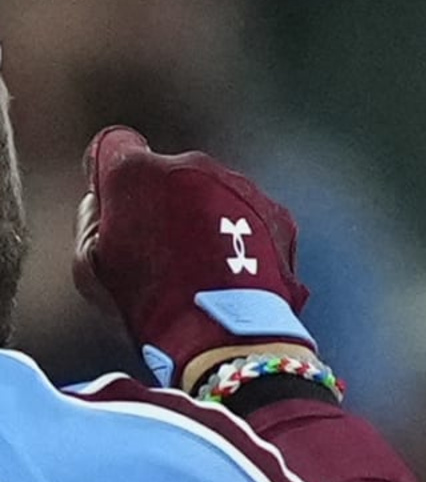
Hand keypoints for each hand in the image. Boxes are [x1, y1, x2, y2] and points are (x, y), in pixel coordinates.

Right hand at [73, 127, 314, 389]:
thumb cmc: (147, 303)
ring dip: (210, 218)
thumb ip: (94, 218)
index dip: (116, 177)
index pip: (116, 147)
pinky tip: (238, 272)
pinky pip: (254, 217)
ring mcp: (240, 186)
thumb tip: (104, 200)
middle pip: (172, 173)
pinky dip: (248, 237)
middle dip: (168, 200)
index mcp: (135, 168)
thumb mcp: (91, 265)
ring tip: (207, 268)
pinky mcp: (278, 213)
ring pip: (216, 193)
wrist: (225, 333)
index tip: (122, 204)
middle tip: (168, 250)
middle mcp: (191, 163)